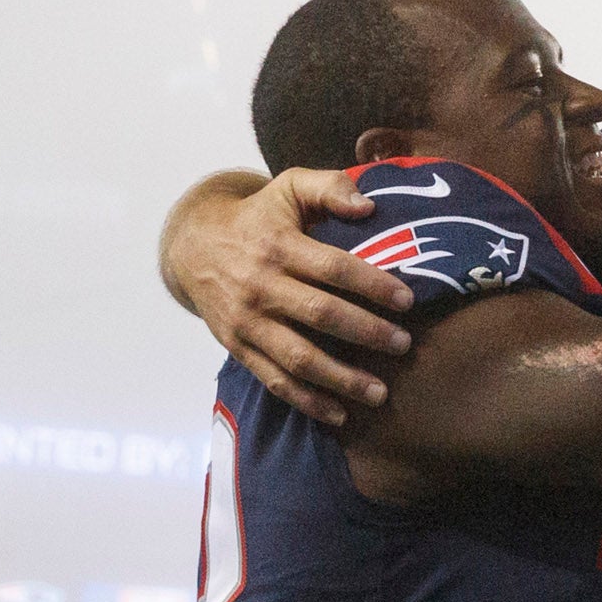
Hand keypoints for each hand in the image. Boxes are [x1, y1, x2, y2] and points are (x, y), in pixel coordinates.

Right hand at [161, 168, 415, 423]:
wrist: (192, 246)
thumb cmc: (258, 217)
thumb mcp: (288, 187)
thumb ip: (329, 187)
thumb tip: (369, 206)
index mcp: (278, 245)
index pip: (334, 268)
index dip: (373, 285)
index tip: (408, 302)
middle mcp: (260, 285)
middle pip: (321, 315)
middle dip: (368, 333)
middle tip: (404, 346)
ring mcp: (247, 321)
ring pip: (299, 357)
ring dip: (342, 379)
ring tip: (380, 392)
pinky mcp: (238, 347)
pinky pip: (275, 380)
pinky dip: (307, 401)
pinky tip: (340, 414)